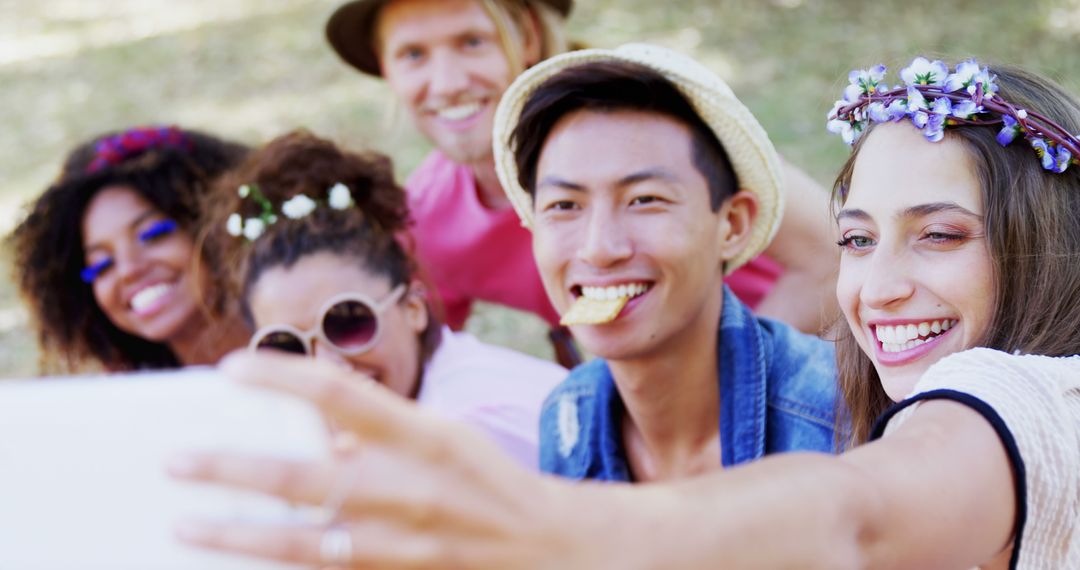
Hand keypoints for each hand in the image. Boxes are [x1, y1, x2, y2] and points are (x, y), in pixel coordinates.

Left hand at [169, 351, 567, 568]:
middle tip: (178, 462)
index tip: (229, 368)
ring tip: (186, 523)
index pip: (338, 392)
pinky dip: (283, 566)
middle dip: (233, 469)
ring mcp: (401, 543)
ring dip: (237, 532)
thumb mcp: (440, 436)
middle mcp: (408, 488)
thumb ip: (377, 427)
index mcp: (422, 435)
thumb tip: (312, 422)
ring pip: (302, 542)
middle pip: (303, 477)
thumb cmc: (487, 480)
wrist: (547, 547)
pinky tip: (239, 560)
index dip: (279, 376)